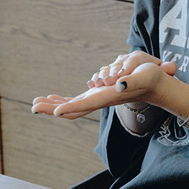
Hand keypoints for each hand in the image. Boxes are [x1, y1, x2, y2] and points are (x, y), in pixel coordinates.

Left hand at [32, 58, 177, 120]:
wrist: (154, 85)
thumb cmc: (150, 78)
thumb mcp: (143, 75)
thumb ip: (132, 81)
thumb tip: (121, 84)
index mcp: (108, 97)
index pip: (86, 105)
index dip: (70, 107)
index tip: (54, 112)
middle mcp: (99, 101)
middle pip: (72, 109)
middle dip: (52, 108)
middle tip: (34, 106)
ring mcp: (96, 99)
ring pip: (70, 106)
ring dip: (52, 105)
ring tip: (35, 103)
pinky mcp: (95, 96)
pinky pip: (74, 101)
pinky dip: (61, 101)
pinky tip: (51, 99)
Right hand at [88, 50, 165, 88]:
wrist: (147, 73)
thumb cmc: (156, 72)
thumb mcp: (163, 70)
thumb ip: (168, 68)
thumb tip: (172, 66)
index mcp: (139, 57)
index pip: (132, 61)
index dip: (127, 69)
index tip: (122, 77)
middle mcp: (125, 59)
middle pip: (117, 65)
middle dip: (112, 74)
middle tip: (108, 82)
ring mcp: (115, 66)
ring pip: (107, 70)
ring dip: (102, 77)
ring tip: (98, 84)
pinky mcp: (108, 73)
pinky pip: (100, 74)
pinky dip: (96, 79)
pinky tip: (91, 85)